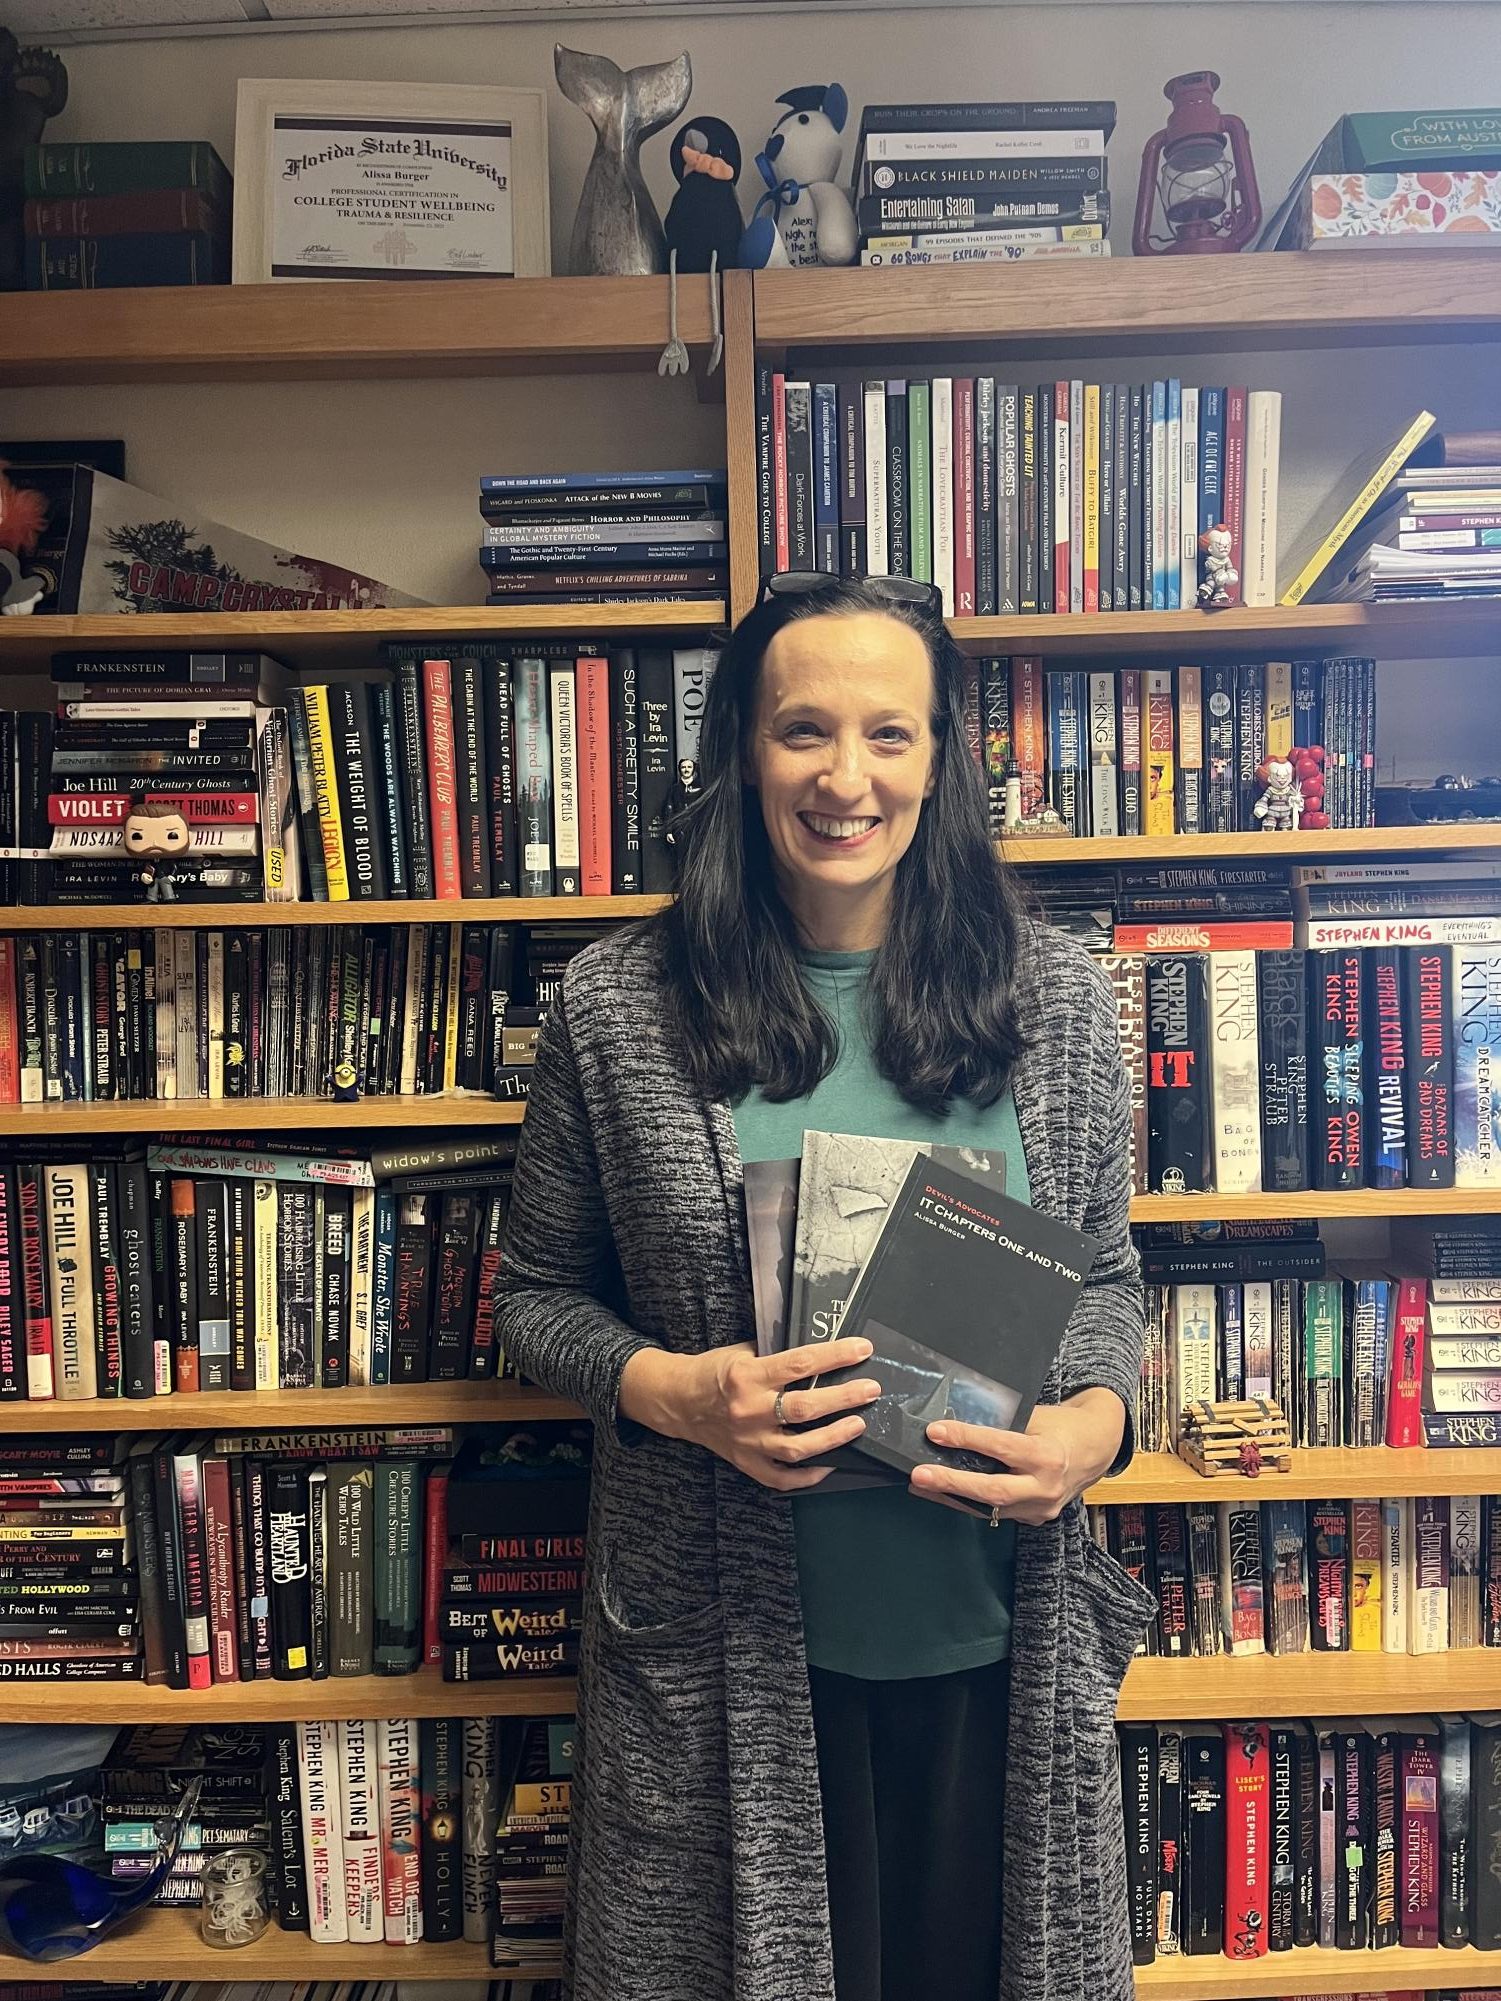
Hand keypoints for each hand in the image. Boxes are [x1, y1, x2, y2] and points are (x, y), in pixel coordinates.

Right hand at [619, 1338, 883, 1492]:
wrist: (677, 1400)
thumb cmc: (714, 1370)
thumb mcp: (743, 1352)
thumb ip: (777, 1357)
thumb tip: (820, 1356)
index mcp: (748, 1375)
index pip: (800, 1363)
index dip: (836, 1356)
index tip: (862, 1350)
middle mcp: (749, 1410)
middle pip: (805, 1408)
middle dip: (843, 1398)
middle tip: (871, 1390)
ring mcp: (748, 1441)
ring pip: (798, 1448)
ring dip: (833, 1437)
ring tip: (858, 1425)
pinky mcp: (746, 1462)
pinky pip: (780, 1477)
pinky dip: (807, 1475)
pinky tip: (830, 1465)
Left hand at [908, 1388, 1126, 1524]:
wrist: (1095, 1450)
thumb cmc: (1063, 1427)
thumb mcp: (1038, 1416)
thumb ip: (1004, 1423)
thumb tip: (958, 1419)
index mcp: (1048, 1455)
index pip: (1001, 1447)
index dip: (967, 1439)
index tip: (936, 1432)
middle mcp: (1045, 1486)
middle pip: (993, 1490)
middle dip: (952, 1482)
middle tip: (919, 1474)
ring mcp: (1040, 1508)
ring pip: (990, 1507)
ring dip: (951, 1496)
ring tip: (920, 1485)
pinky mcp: (1033, 1518)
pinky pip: (996, 1513)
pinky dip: (968, 1503)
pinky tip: (944, 1494)